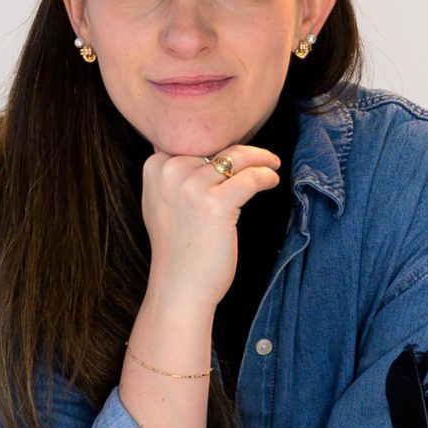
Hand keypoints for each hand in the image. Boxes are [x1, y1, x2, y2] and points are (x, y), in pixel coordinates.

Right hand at [141, 144, 280, 308]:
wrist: (180, 287)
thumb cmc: (178, 249)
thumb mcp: (161, 203)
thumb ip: (173, 176)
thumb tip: (202, 153)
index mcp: (155, 168)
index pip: (193, 139)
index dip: (217, 143)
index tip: (235, 153)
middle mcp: (170, 172)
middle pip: (217, 145)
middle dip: (242, 151)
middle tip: (261, 157)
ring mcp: (192, 187)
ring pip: (237, 157)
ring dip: (260, 159)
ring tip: (272, 165)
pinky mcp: (216, 204)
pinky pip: (251, 178)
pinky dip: (266, 176)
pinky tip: (272, 180)